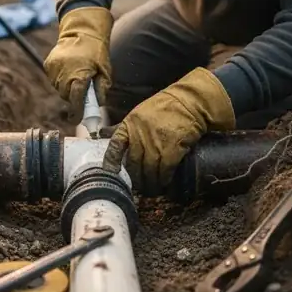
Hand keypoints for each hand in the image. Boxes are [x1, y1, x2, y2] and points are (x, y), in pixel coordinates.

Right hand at [44, 7, 113, 122]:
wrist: (81, 30)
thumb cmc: (97, 51)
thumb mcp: (106, 70)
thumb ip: (102, 89)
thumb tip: (98, 105)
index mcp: (80, 75)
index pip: (76, 100)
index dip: (77, 112)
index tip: (77, 120)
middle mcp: (64, 74)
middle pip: (66, 96)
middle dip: (74, 97)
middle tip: (82, 90)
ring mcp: (54, 69)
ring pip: (59, 88)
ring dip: (67, 87)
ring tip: (76, 75)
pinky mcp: (48, 64)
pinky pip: (54, 79)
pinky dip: (60, 79)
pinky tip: (68, 69)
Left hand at [101, 68, 235, 195]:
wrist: (189, 102)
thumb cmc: (164, 107)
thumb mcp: (139, 113)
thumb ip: (124, 127)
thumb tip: (102, 133)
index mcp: (130, 124)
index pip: (116, 145)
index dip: (111, 161)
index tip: (111, 172)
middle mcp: (141, 134)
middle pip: (134, 163)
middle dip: (136, 179)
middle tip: (139, 187)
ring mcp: (156, 141)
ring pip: (149, 169)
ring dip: (151, 182)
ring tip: (152, 189)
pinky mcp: (173, 147)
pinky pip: (165, 169)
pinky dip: (164, 178)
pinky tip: (164, 182)